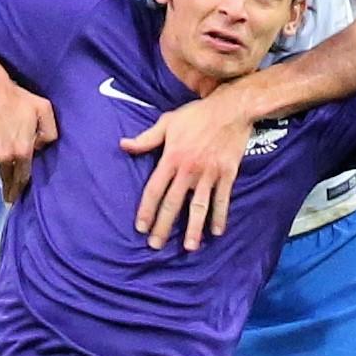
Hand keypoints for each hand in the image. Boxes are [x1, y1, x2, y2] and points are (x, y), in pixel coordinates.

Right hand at [0, 66, 57, 202]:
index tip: (19, 193)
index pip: (24, 177)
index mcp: (23, 149)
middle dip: (8, 192)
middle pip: (6, 180)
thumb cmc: (15, 95)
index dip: (21, 187)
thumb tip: (41, 148)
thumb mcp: (42, 108)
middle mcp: (4, 156)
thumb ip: (49, 131)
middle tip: (7, 198)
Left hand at [119, 87, 253, 251]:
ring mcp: (209, 173)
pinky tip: (216, 232)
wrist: (232, 108)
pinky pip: (223, 199)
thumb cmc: (197, 114)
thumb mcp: (168, 122)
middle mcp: (189, 169)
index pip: (154, 189)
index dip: (146, 210)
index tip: (141, 227)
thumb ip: (146, 138)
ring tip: (189, 247)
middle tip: (156, 245)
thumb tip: (123, 145)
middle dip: (164, 226)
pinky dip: (220, 216)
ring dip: (194, 228)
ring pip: (199, 206)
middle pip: (173, 203)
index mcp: (172, 157)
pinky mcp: (228, 173)